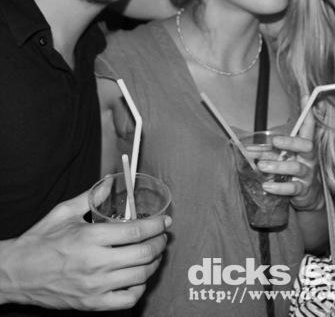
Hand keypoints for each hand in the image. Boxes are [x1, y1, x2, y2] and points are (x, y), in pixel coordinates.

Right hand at [0, 189, 170, 309]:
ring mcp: (95, 286)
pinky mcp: (92, 304)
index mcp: (90, 237)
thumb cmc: (40, 241)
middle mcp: (95, 263)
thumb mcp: (64, 212)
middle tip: (163, 237)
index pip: (135, 231)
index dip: (156, 225)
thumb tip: (110, 182)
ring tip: (154, 254)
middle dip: (160, 244)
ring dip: (154, 264)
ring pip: (140, 276)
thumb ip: (91, 196)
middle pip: (143, 254)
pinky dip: (139, 288)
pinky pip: (127, 300)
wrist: (17, 273)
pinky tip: (138, 277)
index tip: (165, 221)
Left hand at [258, 100, 322, 211]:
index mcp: (304, 146)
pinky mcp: (304, 190)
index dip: (308, 112)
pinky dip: (279, 187)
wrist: (308, 196)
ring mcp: (308, 174)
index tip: (306, 95)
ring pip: (296, 167)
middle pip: (306, 145)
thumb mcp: (284, 156)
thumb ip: (269, 149)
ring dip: (277, 165)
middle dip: (290, 142)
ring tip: (261, 166)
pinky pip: (293, 188)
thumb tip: (245, 146)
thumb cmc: (292, 170)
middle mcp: (309, 158)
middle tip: (274, 141)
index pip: (308, 127)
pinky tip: (267, 186)